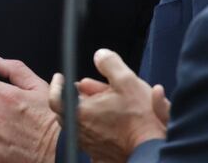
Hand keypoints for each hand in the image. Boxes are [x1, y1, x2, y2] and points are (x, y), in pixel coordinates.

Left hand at [50, 49, 166, 162]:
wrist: (152, 147)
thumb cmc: (139, 117)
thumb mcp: (126, 80)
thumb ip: (110, 63)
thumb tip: (100, 55)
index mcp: (79, 112)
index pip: (55, 98)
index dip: (56, 85)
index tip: (60, 77)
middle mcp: (79, 131)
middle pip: (68, 109)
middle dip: (76, 96)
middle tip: (89, 87)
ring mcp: (88, 144)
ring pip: (80, 122)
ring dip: (88, 110)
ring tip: (106, 102)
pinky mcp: (98, 153)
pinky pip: (91, 135)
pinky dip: (96, 125)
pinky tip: (111, 119)